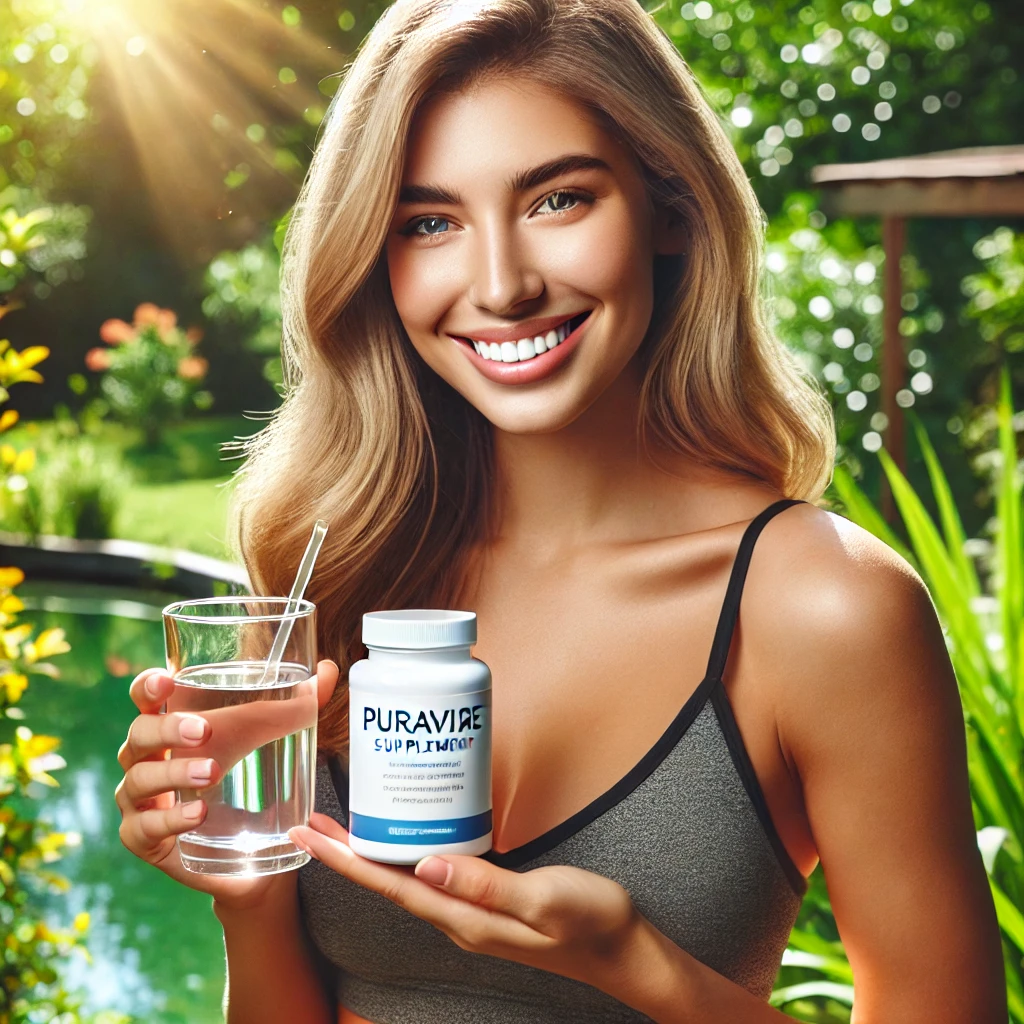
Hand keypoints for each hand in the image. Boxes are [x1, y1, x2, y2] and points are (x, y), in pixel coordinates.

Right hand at [115, 659, 339, 911]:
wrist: (250, 856)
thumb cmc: (249, 781)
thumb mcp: (272, 741)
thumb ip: (299, 705)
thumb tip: (329, 668)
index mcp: (170, 727)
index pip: (146, 698)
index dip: (147, 686)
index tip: (166, 681)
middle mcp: (146, 759)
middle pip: (141, 734)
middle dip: (169, 728)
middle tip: (205, 730)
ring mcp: (138, 800)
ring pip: (140, 778)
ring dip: (175, 772)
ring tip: (211, 771)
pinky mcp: (141, 838)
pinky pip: (144, 827)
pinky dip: (170, 818)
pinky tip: (197, 814)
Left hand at [289, 813, 647, 993]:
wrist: (623, 948)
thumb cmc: (589, 922)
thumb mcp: (542, 899)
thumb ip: (485, 886)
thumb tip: (425, 865)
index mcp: (464, 918)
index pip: (390, 887)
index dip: (346, 861)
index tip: (309, 836)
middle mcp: (458, 918)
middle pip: (387, 882)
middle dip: (345, 854)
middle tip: (311, 822)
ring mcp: (471, 911)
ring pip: (406, 879)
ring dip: (371, 853)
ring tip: (346, 824)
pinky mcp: (487, 899)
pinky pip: (434, 874)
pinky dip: (408, 853)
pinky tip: (411, 835)